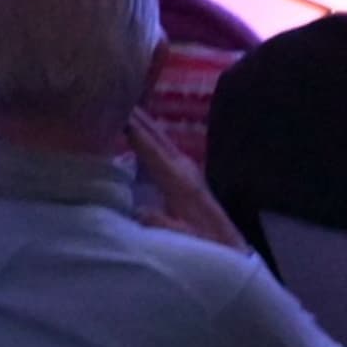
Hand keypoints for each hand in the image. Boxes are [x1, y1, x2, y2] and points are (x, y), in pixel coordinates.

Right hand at [127, 110, 246, 251]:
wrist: (232, 253)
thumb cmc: (205, 249)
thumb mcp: (184, 241)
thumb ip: (162, 225)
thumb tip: (137, 210)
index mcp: (180, 183)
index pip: (152, 150)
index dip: (134, 130)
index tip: (116, 109)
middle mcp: (184, 169)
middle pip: (157, 135)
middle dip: (136, 115)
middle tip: (114, 92)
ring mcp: (187, 170)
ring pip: (161, 138)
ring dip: (143, 121)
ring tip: (123, 104)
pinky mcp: (187, 176)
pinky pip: (163, 147)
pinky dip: (150, 134)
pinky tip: (141, 131)